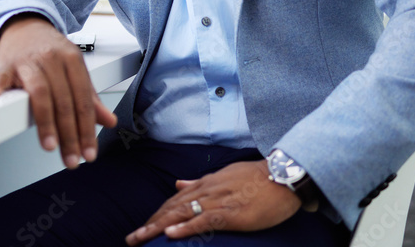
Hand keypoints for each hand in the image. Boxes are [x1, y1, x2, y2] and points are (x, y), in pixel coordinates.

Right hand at [0, 16, 116, 167]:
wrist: (24, 26)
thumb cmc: (50, 51)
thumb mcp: (74, 69)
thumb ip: (90, 98)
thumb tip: (108, 121)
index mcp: (73, 60)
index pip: (83, 100)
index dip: (87, 129)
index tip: (88, 152)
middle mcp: (52, 59)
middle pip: (64, 100)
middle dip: (69, 134)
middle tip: (71, 158)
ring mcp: (28, 61)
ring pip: (40, 92)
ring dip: (45, 121)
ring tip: (50, 145)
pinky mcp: (6, 63)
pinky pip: (2, 76)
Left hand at [125, 161, 301, 245]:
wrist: (283, 176)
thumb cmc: (257, 178)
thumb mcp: (224, 175)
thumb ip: (200, 181)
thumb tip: (179, 183)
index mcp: (205, 183)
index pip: (175, 200)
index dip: (157, 214)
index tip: (143, 226)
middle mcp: (206, 190)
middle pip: (172, 207)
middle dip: (150, 223)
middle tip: (132, 238)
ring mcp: (218, 201)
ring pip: (182, 213)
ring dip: (159, 226)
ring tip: (141, 238)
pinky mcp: (231, 213)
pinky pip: (204, 220)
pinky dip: (186, 227)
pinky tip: (170, 233)